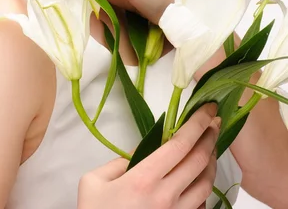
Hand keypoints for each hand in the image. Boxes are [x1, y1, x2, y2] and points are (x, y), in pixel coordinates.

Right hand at [77, 103, 219, 208]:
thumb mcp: (93, 181)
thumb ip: (119, 161)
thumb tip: (143, 150)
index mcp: (143, 179)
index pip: (180, 144)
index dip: (197, 123)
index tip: (207, 108)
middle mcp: (165, 196)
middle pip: (199, 161)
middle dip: (210, 136)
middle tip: (214, 121)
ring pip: (206, 184)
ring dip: (211, 161)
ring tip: (209, 147)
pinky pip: (201, 205)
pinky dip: (205, 187)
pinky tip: (200, 178)